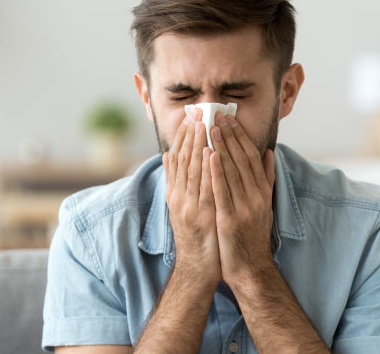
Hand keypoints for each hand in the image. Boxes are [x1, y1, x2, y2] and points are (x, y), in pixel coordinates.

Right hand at [163, 109, 220, 285]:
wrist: (197, 268)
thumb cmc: (195, 236)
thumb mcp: (180, 206)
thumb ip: (176, 182)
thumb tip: (168, 156)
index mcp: (175, 194)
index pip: (178, 159)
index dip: (184, 137)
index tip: (191, 117)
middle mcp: (179, 198)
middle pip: (183, 161)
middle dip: (191, 135)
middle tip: (197, 112)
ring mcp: (189, 207)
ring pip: (192, 170)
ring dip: (198, 145)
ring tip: (203, 124)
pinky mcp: (202, 217)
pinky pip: (205, 189)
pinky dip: (207, 170)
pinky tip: (211, 153)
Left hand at [209, 112, 275, 286]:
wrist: (250, 268)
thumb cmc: (253, 236)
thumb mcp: (264, 205)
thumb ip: (266, 178)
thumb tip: (269, 153)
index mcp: (262, 191)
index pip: (251, 157)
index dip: (240, 136)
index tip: (229, 118)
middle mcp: (256, 196)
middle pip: (241, 159)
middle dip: (228, 135)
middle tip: (217, 115)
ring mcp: (244, 208)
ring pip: (231, 171)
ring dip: (221, 147)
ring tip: (210, 127)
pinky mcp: (231, 219)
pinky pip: (222, 191)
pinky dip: (216, 171)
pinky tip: (208, 155)